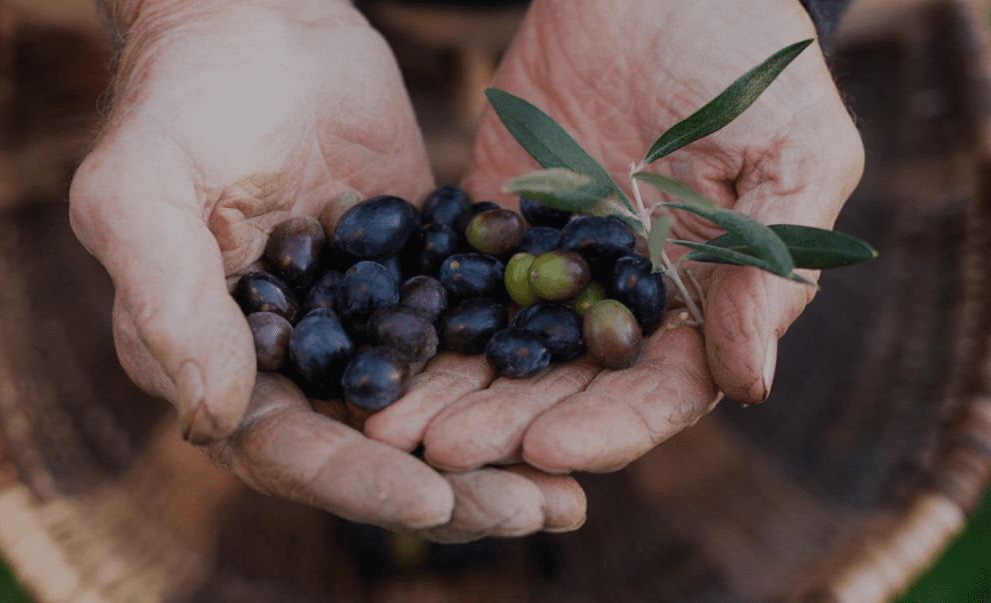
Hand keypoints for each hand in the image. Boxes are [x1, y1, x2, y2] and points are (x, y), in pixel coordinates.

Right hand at [69, 0, 584, 539]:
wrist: (260, 23)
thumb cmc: (182, 100)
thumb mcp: (143, 193)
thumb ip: (169, 304)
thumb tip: (210, 422)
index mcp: (215, 361)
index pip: (286, 447)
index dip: (356, 481)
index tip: (433, 500)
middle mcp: (292, 360)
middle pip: (373, 448)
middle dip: (454, 488)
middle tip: (537, 512)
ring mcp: (360, 323)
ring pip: (431, 407)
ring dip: (498, 451)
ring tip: (570, 493)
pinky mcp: (415, 282)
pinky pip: (467, 339)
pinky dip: (514, 374)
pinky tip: (578, 393)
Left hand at [365, 0, 863, 473]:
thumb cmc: (746, 61)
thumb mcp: (791, 156)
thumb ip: (768, 269)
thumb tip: (749, 385)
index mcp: (698, 305)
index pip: (654, 394)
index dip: (605, 427)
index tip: (547, 447)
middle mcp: (620, 304)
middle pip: (562, 389)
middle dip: (505, 425)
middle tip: (441, 452)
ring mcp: (553, 269)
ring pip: (499, 352)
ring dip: (449, 393)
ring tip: (389, 425)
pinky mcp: (499, 227)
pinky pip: (458, 287)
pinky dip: (420, 324)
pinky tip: (377, 353)